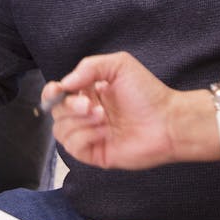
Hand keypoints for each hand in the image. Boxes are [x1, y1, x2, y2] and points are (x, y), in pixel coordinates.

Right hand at [46, 51, 181, 169]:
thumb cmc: (148, 93)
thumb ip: (88, 67)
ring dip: (79, 122)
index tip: (58, 90)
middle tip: (91, 105)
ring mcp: (90, 135)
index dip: (51, 93)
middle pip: (57, 112)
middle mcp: (87, 115)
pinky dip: (84, 137)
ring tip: (103, 117)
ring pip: (61, 131)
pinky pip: (73, 147)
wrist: (167, 121)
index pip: (58, 95)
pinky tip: (103, 132)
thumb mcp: (118, 65)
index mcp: (89, 93)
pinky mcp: (95, 154)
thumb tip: (65, 83)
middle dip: (70, 107)